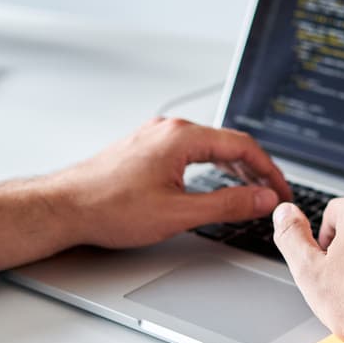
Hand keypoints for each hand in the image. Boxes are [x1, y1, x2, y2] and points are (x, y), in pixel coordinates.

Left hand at [0, 117, 291, 270]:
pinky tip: (215, 180)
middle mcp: (170, 130)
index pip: (243, 146)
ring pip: (209, 146)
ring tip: (251, 188)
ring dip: (234, 166)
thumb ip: (228, 204)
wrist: (63, 207)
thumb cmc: (109, 208)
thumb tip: (262, 198)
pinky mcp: (146, 148)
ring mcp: (156, 136)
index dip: (269, 170)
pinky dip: (211, 165)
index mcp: (181, 137)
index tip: (280, 191)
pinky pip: (191, 150)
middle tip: (270, 193)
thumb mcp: (178, 212)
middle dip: (255, 168)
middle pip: (228, 143)